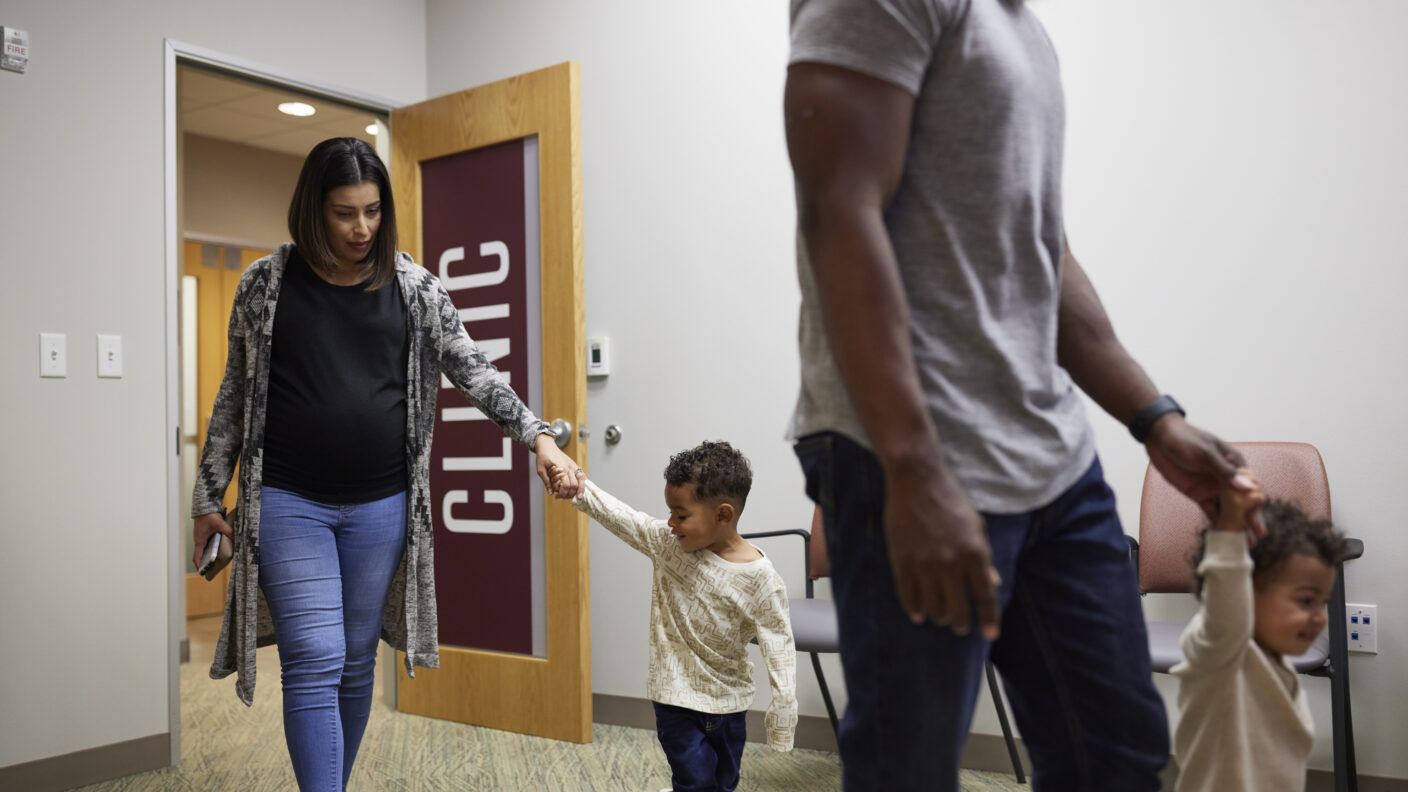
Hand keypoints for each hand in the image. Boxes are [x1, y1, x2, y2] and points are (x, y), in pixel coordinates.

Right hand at [192, 511, 232, 568]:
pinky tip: (216, 547)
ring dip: (206, 554)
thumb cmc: (208, 515)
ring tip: (214, 560)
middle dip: (204, 562)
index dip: (199, 565)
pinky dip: (209, 547)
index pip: (197, 556)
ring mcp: (200, 535)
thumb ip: (228, 531)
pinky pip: (205, 542)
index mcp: (200, 540)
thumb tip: (236, 537)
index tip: (202, 572)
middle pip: (200, 554)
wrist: (204, 505)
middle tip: (210, 568)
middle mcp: (199, 539)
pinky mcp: (203, 532)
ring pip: (203, 548)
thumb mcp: (219, 524)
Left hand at [534, 434, 584, 498]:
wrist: (547, 446)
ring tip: (574, 496)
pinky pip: (582, 475)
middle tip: (562, 497)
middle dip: (569, 494)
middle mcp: (570, 467)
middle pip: (574, 485)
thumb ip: (546, 481)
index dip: (562, 493)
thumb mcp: (540, 469)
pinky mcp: (575, 465)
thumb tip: (550, 493)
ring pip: (582, 480)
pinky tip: (581, 489)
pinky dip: (583, 483)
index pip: (566, 485)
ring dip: (579, 490)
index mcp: (561, 468)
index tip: (556, 496)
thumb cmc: (543, 457)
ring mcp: (574, 465)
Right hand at [883, 460, 1000, 639]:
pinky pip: (908, 595)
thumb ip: (984, 558)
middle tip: (959, 626)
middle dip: (960, 624)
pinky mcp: (902, 560)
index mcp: (974, 553)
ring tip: (939, 617)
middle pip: (957, 609)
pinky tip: (918, 614)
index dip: (989, 620)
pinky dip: (914, 609)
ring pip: (932, 607)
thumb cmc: (951, 501)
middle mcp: (951, 562)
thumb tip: (993, 584)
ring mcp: (924, 563)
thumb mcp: (976, 526)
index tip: (990, 635)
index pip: (985, 597)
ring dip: (938, 617)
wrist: (917, 481)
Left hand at [1144, 414, 1258, 532]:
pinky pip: (1211, 511)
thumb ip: (1225, 472)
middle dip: (1252, 518)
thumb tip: (1248, 488)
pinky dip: (1218, 523)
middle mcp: (1227, 478)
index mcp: (1235, 464)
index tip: (1257, 514)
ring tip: (1245, 543)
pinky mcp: (1199, 495)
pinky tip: (1225, 537)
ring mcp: (1213, 488)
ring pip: (1229, 509)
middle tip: (1259, 536)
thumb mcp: (1206, 453)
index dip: (1256, 501)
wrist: (1159, 438)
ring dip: (1237, 525)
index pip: (1252, 486)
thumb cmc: (1186, 439)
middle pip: (1243, 501)